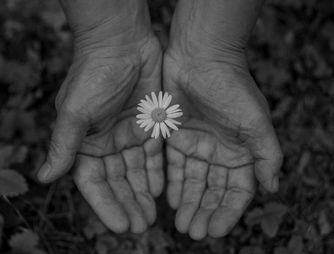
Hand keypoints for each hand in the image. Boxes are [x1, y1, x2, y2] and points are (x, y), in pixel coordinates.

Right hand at [37, 1, 162, 232]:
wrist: (122, 43)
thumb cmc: (94, 74)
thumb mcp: (75, 111)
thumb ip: (64, 145)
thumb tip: (44, 177)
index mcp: (85, 143)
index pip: (94, 182)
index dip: (106, 205)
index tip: (121, 226)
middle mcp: (106, 143)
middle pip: (118, 181)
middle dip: (128, 204)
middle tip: (141, 226)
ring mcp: (129, 135)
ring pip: (137, 172)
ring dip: (143, 194)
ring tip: (152, 216)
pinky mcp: (149, 125)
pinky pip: (154, 155)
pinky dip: (156, 173)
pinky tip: (161, 190)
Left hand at [163, 50, 282, 238]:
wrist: (200, 57)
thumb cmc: (231, 86)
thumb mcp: (255, 121)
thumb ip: (266, 154)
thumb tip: (272, 187)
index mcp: (241, 151)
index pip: (237, 190)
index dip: (228, 211)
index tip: (216, 230)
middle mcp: (219, 151)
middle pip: (213, 190)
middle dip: (205, 211)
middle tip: (194, 233)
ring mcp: (196, 144)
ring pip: (193, 182)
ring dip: (188, 203)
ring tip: (181, 224)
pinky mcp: (175, 136)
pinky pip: (174, 166)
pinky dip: (173, 184)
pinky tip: (170, 200)